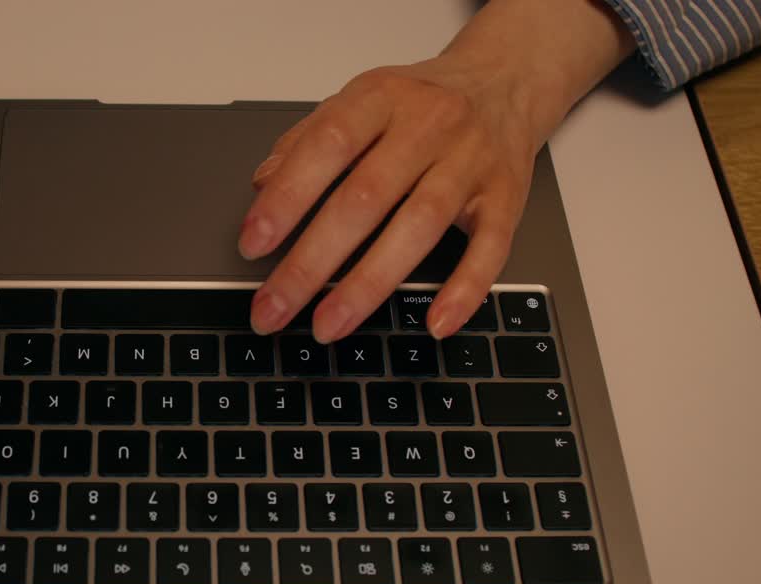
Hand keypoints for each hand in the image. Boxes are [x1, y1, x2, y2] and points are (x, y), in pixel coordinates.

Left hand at [240, 0, 635, 341]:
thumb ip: (307, 141)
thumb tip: (262, 186)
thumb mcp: (359, 101)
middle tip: (274, 307)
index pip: (327, 145)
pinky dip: (464, 290)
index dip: (287, 197)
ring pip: (419, 227)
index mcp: (382, 97)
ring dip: (368, 285)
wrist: (505, 80)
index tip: (253, 243)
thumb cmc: (420, 102)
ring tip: (328, 325)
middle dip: (312, 262)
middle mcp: (429, 125)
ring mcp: (471, 161)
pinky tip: (435, 323)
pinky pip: (490, 248)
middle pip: (365, 198)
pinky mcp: (507, 197)